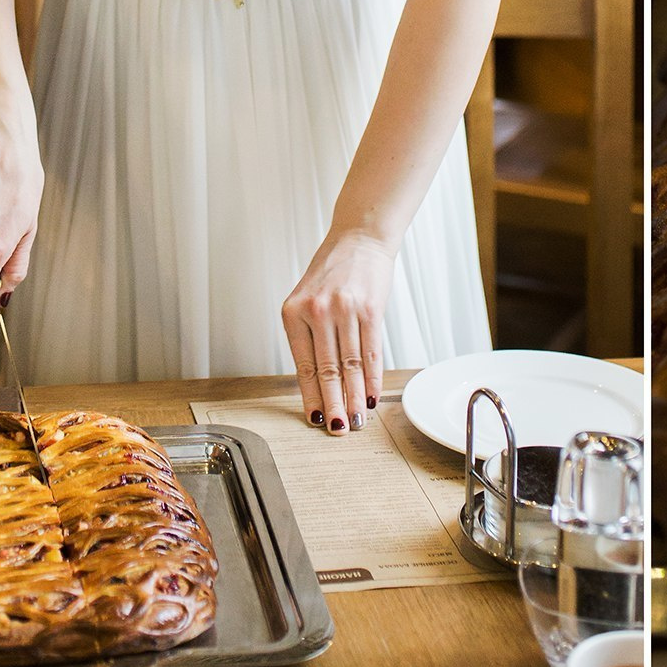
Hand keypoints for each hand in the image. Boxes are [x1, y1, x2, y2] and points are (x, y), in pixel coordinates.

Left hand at [283, 230, 394, 433]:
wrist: (360, 238)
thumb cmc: (332, 270)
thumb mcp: (306, 298)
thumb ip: (308, 335)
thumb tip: (317, 382)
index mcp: (294, 312)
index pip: (304, 366)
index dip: (310, 396)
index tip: (317, 419)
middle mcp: (318, 312)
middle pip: (327, 370)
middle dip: (334, 404)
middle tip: (338, 429)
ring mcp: (345, 310)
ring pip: (350, 365)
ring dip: (355, 396)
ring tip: (357, 419)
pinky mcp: (370, 309)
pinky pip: (372, 352)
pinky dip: (373, 378)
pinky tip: (372, 395)